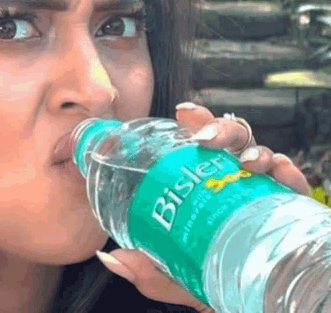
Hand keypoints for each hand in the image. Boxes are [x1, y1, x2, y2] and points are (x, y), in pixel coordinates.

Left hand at [96, 102, 309, 312]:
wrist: (251, 301)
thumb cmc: (212, 280)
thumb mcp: (178, 276)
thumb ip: (150, 270)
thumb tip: (111, 258)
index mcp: (207, 184)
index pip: (201, 144)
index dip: (196, 123)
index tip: (184, 112)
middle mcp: (235, 181)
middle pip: (230, 141)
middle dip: (221, 129)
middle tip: (206, 140)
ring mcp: (262, 192)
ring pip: (261, 155)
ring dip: (255, 150)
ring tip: (246, 162)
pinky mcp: (289, 208)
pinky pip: (293, 185)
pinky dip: (290, 175)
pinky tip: (280, 173)